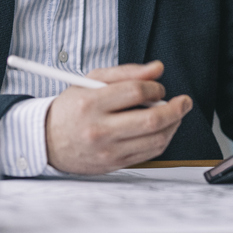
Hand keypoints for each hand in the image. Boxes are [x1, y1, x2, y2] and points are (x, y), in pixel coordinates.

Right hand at [45, 60, 192, 174]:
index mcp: (91, 103)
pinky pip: (149, 153)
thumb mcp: (91, 81)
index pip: (135, 92)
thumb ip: (126, 72)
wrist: (48, 141)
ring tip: (174, 115)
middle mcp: (99, 129)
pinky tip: (162, 130)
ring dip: (173, 125)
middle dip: (176, 109)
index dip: (155, 87)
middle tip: (184, 101)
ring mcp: (108, 150)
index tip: (158, 87)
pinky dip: (162, 139)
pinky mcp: (114, 164)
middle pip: (151, 119)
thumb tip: (157, 68)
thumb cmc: (71, 109)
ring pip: (155, 139)